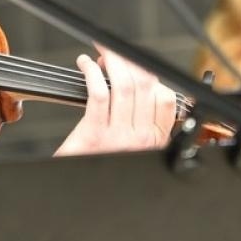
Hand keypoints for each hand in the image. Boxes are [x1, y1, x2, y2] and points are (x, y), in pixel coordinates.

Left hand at [54, 47, 178, 156]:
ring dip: (111, 62)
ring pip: (123, 85)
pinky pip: (99, 93)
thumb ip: (142, 120)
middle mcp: (141, 139)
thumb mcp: (132, 146)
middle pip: (144, 85)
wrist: (75, 186)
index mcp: (155, 140)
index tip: (134, 65)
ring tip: (100, 57)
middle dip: (128, 61)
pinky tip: (84, 65)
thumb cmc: (100, 163)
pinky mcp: (94, 134)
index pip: (166, 97)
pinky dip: (91, 72)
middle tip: (112, 54)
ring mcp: (119, 137)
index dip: (149, 74)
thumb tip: (138, 81)